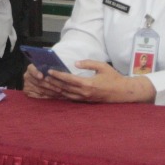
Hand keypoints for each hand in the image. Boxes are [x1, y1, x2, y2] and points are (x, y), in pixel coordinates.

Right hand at [22, 63, 68, 99]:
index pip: (32, 70)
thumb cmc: (48, 72)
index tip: (41, 76)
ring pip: (40, 90)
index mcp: (31, 68)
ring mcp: (26, 84)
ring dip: (51, 92)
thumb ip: (51, 69)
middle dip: (50, 86)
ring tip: (60, 93)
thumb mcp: (48, 68)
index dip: (36, 73)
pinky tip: (55, 96)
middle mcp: (27, 76)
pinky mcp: (28, 92)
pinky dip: (48, 96)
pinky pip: (39, 96)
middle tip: (59, 88)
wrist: (39, 79)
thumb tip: (58, 71)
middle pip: (38, 82)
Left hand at [34, 60, 154, 104]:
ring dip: (55, 89)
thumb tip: (75, 62)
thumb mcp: (102, 66)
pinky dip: (61, 94)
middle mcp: (84, 93)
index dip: (58, 75)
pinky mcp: (84, 101)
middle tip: (42, 76)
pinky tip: (54, 90)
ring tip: (45, 83)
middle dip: (52, 82)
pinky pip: (69, 98)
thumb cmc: (113, 78)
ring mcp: (84, 98)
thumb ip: (88, 63)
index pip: (69, 79)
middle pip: (64, 88)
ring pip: (65, 94)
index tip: (49, 71)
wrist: (122, 92)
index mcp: (88, 84)